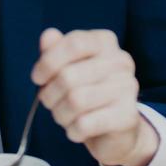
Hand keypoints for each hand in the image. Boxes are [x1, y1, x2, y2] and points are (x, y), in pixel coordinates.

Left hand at [31, 28, 158, 165]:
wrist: (116, 128)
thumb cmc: (87, 91)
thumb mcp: (68, 67)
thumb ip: (55, 50)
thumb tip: (48, 36)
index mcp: (105, 42)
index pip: (74, 43)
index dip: (49, 61)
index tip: (37, 78)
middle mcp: (120, 61)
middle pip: (69, 75)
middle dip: (49, 94)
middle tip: (50, 102)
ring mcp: (127, 88)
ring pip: (75, 101)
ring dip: (60, 113)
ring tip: (63, 116)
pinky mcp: (128, 116)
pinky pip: (85, 123)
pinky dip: (73, 130)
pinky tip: (76, 129)